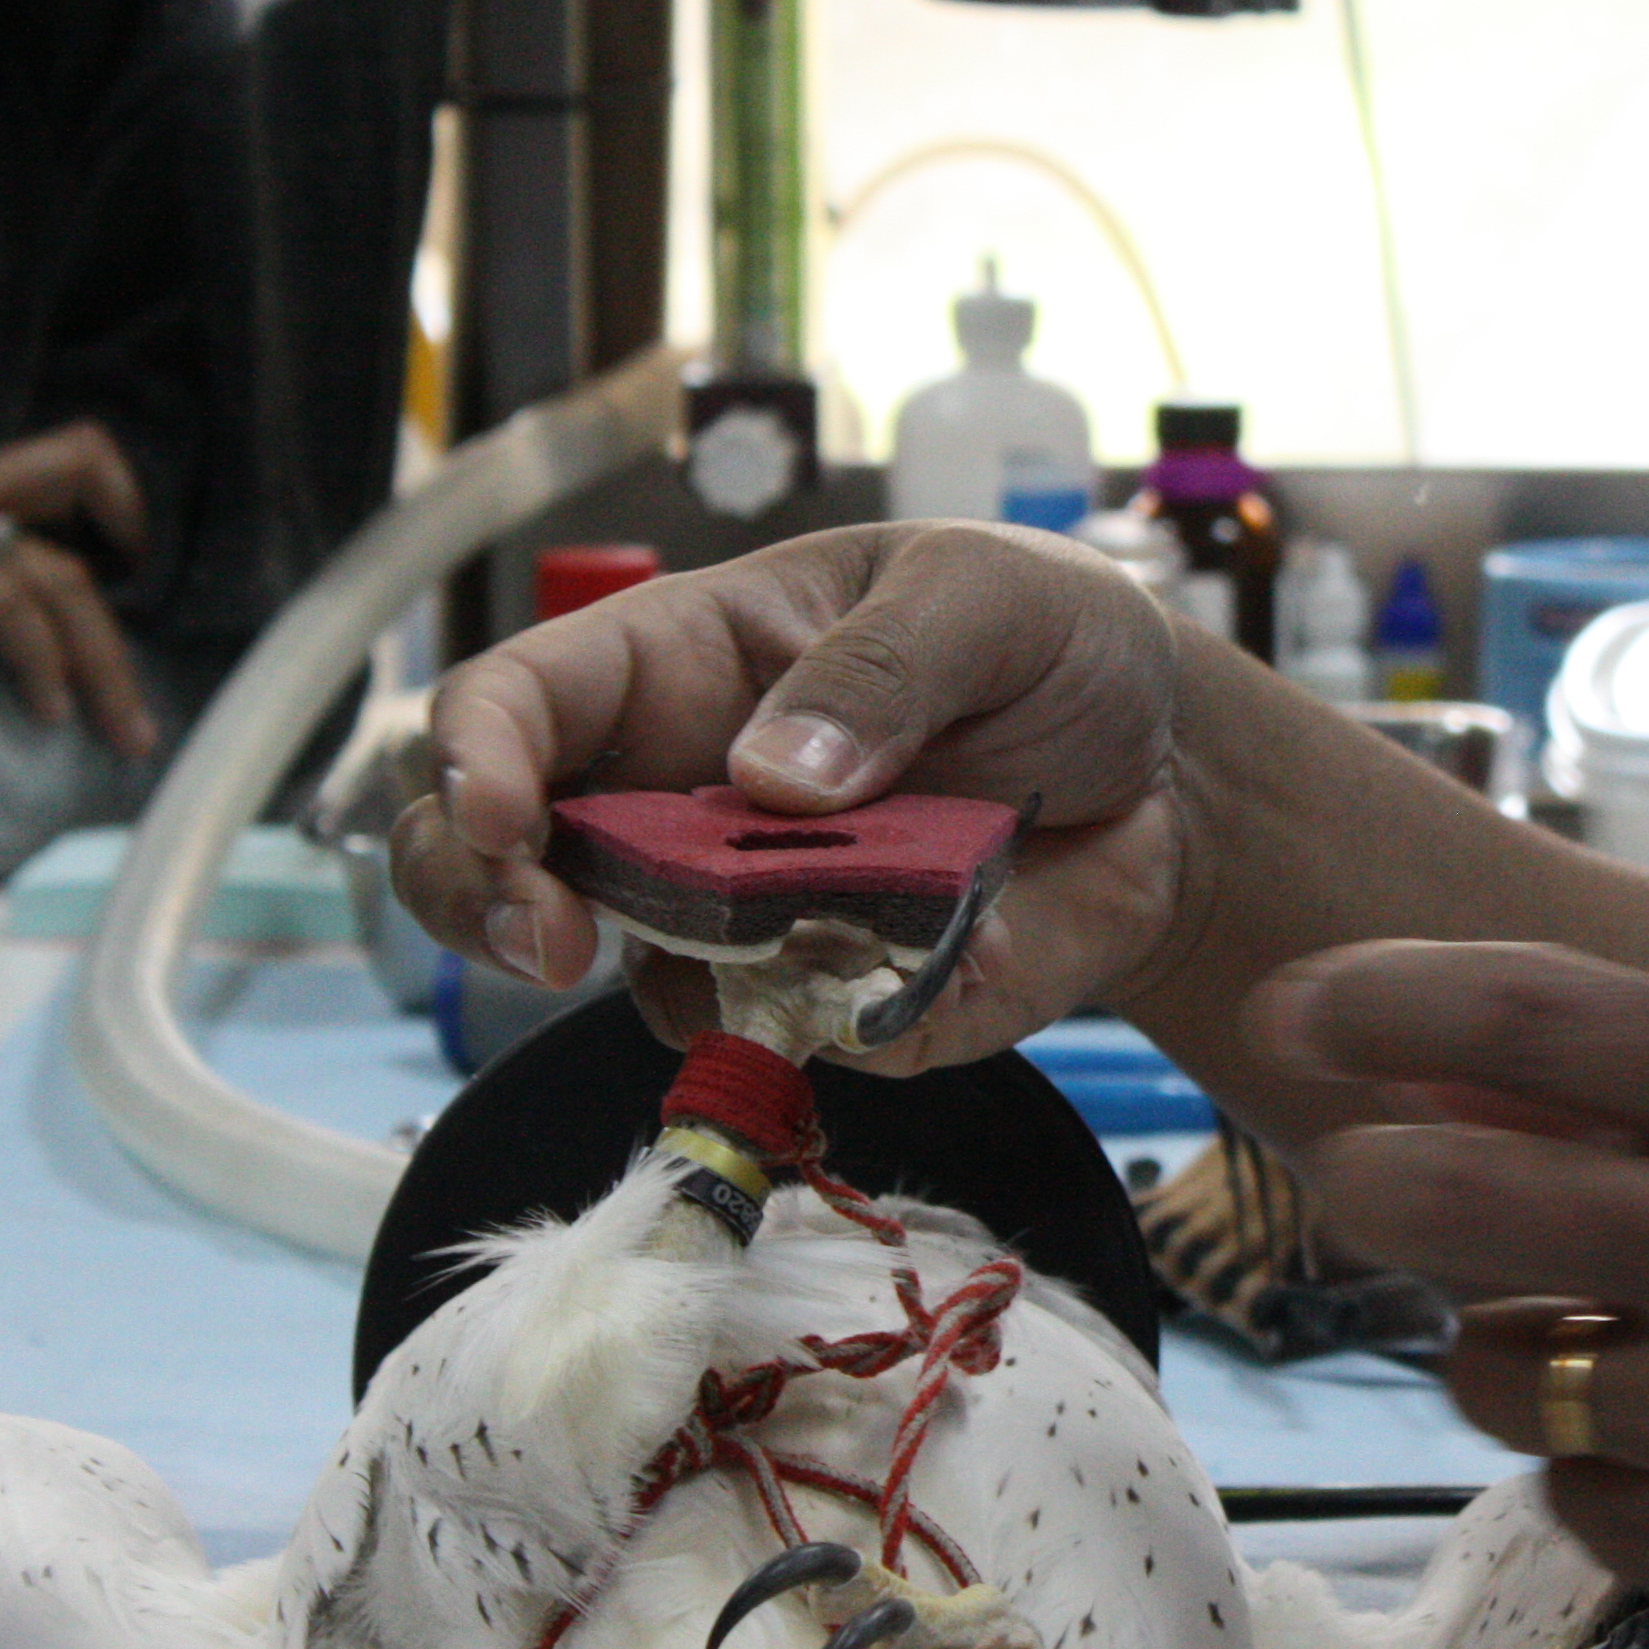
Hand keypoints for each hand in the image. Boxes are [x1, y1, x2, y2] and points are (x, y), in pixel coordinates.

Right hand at [0, 419, 157, 755]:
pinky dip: (41, 664)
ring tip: (113, 731)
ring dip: (100, 665)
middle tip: (137, 708)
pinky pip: (5, 607)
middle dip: (121, 604)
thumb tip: (66, 670)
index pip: (62, 453)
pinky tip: (44, 711)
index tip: (136, 567)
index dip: (119, 494)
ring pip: (55, 576)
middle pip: (77, 479)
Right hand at [395, 523, 1188, 1067]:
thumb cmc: (1052, 645)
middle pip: (495, 864)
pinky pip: (796, 1050)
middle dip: (484, 904)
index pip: (517, 700)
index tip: (502, 814)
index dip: (474, 754)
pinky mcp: (829, 1010)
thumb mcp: (987, 598)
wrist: (1173, 777)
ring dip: (706, 981)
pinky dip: (856, 1026)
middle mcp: (679, 802)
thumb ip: (887, 665)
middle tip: (550, 942)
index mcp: (684, 664)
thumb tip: (773, 777)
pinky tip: (955, 957)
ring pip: (638, 983)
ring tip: (831, 934)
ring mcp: (743, 921)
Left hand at [1264, 940, 1648, 1648]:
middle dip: (1375, 1184)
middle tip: (1369, 1179)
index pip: (1535, 1021)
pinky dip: (1607, 1467)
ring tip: (1599, 1329)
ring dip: (1500, 1348)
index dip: (1384, 1005)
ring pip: (1494, 1379)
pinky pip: (1585, 1504)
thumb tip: (1435, 1078)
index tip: (1288, 1005)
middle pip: (1454, 1205)